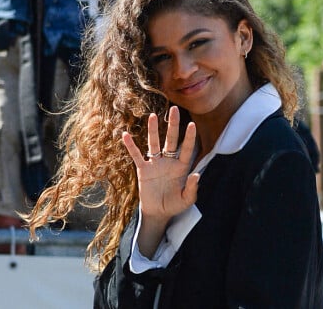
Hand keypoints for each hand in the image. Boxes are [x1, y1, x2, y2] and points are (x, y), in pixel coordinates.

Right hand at [122, 106, 198, 221]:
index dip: (189, 138)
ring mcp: (155, 164)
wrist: (158, 213)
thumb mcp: (186, 200)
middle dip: (172, 125)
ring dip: (153, 130)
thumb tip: (196, 175)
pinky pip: (136, 155)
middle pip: (171, 140)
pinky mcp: (143, 169)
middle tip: (174, 109)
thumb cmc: (174, 205)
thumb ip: (192, 189)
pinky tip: (126, 135)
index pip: (186, 149)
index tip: (192, 124)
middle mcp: (168, 161)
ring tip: (152, 116)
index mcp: (181, 167)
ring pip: (154, 143)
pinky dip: (131, 146)